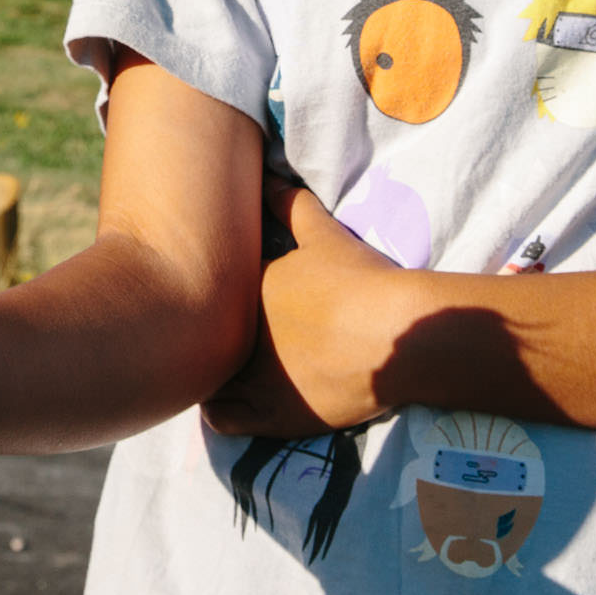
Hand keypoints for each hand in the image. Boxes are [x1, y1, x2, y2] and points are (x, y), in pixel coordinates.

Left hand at [202, 181, 411, 437]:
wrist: (394, 334)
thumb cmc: (360, 280)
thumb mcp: (323, 233)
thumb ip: (291, 206)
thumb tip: (268, 177)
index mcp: (246, 289)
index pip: (209, 294)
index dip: (213, 302)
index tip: (221, 308)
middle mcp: (238, 332)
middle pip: (201, 338)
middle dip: (204, 338)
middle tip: (218, 342)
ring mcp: (250, 375)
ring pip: (206, 379)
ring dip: (211, 378)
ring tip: (222, 376)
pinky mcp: (269, 412)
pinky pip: (221, 417)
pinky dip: (220, 412)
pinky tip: (231, 405)